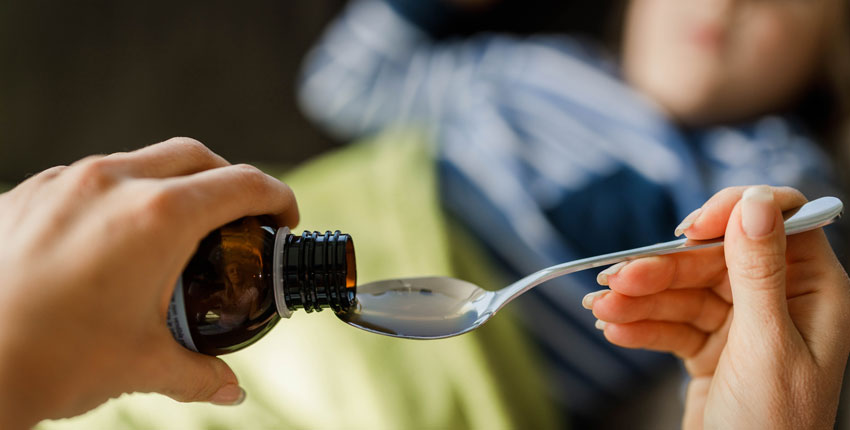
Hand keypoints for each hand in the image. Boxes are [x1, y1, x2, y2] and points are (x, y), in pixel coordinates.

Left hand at [0, 138, 297, 428]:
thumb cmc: (50, 361)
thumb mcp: (142, 365)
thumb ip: (199, 372)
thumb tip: (229, 387)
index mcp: (159, 218)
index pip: (242, 184)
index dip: (276, 198)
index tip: (283, 219)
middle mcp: (114, 183)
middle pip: (197, 156)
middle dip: (229, 180)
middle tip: (237, 222)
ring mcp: (66, 182)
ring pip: (140, 160)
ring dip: (170, 184)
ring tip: (171, 233)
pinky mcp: (28, 192)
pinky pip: (89, 177)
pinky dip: (116, 196)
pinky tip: (109, 241)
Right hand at [583, 186, 849, 428]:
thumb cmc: (772, 426)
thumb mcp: (766, 345)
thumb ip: (758, 272)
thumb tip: (754, 203)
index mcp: (813, 292)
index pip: (776, 222)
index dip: (730, 214)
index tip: (688, 229)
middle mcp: (778, 301)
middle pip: (712, 260)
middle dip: (661, 270)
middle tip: (615, 278)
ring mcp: (742, 324)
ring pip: (684, 292)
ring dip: (640, 299)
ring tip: (601, 308)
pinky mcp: (710, 348)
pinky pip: (671, 324)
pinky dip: (642, 326)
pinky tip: (614, 330)